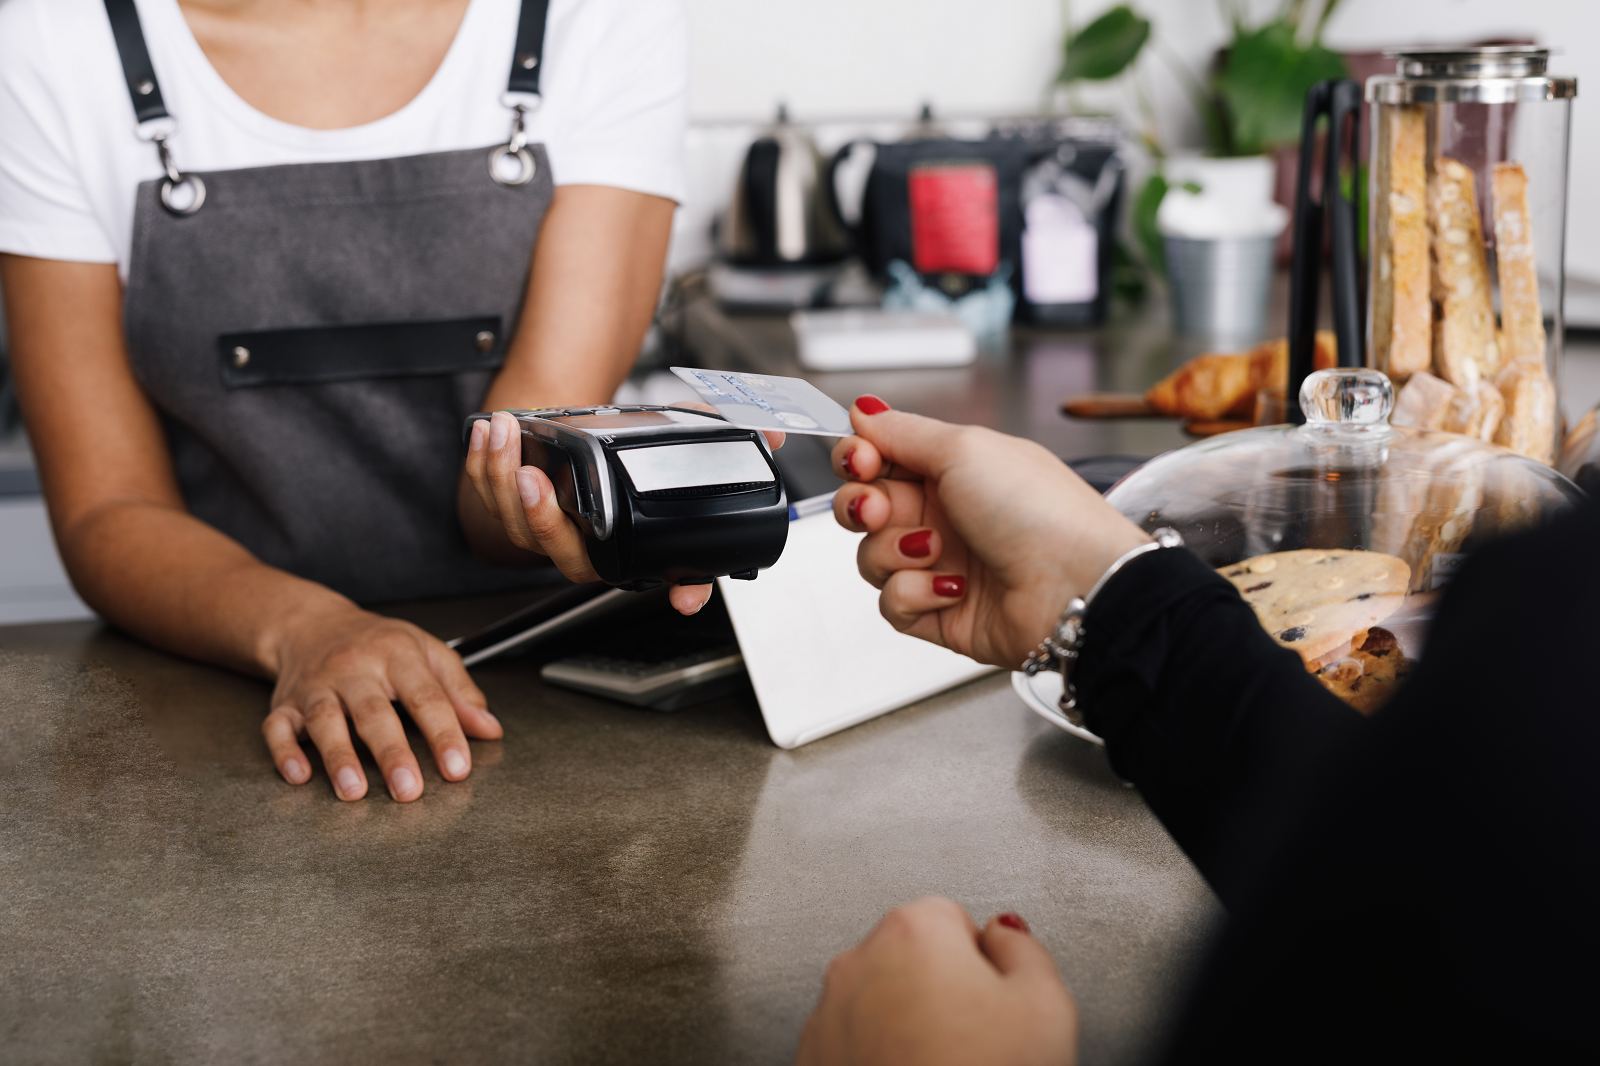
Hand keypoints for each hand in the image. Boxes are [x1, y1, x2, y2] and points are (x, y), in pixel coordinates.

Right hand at [261, 602, 500, 800]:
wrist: (312, 623)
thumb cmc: (379, 643)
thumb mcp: (428, 652)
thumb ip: (460, 692)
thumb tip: (490, 729)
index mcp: (396, 655)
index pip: (426, 696)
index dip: (444, 733)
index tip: (458, 768)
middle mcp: (354, 669)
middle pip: (374, 712)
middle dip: (392, 753)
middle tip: (409, 790)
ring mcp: (316, 686)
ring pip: (325, 720)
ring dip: (338, 757)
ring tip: (354, 790)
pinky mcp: (284, 704)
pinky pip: (277, 727)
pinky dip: (285, 752)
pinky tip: (299, 775)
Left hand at [463, 406, 782, 615]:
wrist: (572, 443)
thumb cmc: (620, 454)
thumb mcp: (675, 443)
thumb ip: (721, 436)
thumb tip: (774, 437)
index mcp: (630, 547)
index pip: (664, 577)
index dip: (682, 589)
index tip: (686, 597)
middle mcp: (587, 550)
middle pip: (560, 550)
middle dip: (541, 516)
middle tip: (535, 480)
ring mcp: (543, 534)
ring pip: (513, 523)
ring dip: (500, 478)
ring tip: (504, 433)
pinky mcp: (507, 511)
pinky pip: (486, 497)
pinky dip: (481, 465)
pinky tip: (489, 434)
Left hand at [795, 897, 1078, 1065]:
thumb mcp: (1046, 1007)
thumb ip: (1026, 948)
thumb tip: (1006, 932)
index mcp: (913, 931)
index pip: (955, 920)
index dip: (983, 967)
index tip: (994, 1004)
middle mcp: (856, 964)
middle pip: (912, 959)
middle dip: (941, 992)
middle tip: (975, 1042)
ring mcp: (826, 1016)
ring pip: (879, 1003)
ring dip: (906, 1027)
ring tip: (943, 1065)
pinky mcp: (812, 1059)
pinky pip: (853, 1044)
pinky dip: (878, 1058)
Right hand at [831, 397, 1149, 668]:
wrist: (1076, 586)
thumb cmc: (1039, 512)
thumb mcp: (965, 449)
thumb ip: (902, 431)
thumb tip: (863, 409)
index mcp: (952, 468)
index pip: (879, 458)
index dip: (858, 458)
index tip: (861, 459)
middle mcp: (944, 513)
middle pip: (864, 506)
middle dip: (861, 506)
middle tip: (878, 509)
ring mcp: (940, 564)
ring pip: (872, 556)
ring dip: (894, 552)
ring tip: (936, 551)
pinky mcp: (938, 611)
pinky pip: (892, 602)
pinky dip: (915, 594)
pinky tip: (953, 588)